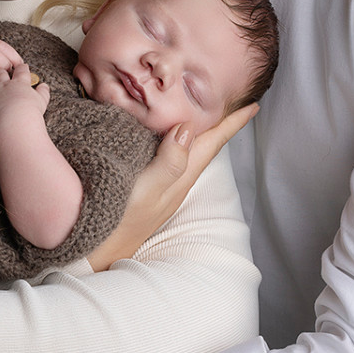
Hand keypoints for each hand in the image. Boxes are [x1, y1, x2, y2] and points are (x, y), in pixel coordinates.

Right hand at [86, 103, 257, 270]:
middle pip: (207, 145)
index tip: (253, 105)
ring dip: (202, 131)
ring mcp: (164, 184)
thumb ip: (170, 161)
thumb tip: (190, 128)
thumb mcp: (146, 189)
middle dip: (222, 123)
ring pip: (190, 150)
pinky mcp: (149, 185)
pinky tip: (170, 134)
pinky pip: (171, 154)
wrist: (100, 249)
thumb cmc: (121, 218)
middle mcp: (178, 179)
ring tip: (209, 113)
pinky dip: (177, 139)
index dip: (232, 123)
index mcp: (182, 176)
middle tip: (237, 103)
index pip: (213, 143)